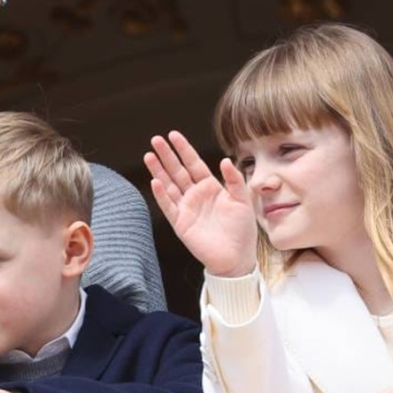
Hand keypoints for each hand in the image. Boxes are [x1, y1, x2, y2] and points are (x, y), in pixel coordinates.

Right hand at [144, 130, 257, 277]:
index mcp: (211, 187)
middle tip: (155, 140)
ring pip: (169, 185)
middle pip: (177, 171)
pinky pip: (168, 206)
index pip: (194, 163)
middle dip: (167, 155)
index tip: (173, 135)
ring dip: (158, 171)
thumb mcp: (243, 201)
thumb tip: (224, 160)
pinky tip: (155, 181)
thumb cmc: (242, 230)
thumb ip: (235, 180)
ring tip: (148, 156)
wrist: (237, 257)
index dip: (184, 149)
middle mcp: (196, 195)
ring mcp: (186, 208)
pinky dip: (161, 194)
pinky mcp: (180, 223)